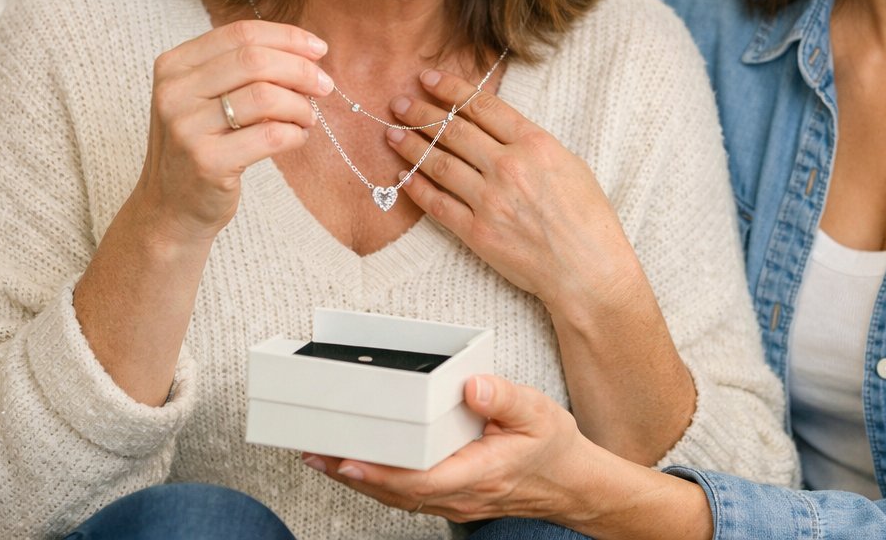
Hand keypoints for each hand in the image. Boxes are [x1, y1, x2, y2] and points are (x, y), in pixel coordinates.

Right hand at [132, 18, 332, 240]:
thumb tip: (308, 51)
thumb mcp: (205, 98)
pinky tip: (296, 138)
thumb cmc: (201, 145)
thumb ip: (243, 70)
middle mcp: (174, 92)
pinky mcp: (207, 162)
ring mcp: (187, 128)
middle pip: (255, 60)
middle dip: (301, 70)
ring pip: (265, 97)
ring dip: (300, 106)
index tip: (319, 50)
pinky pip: (270, 136)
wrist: (168, 209)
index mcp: (174, 66)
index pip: (240, 34)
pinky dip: (295, 134)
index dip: (287, 37)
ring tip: (307, 119)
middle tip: (324, 86)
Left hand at [303, 375, 591, 522]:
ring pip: (396, 497)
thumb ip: (504, 397)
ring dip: (357, 480)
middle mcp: (461, 493)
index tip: (348, 460)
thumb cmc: (552, 447)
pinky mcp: (450, 497)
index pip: (420, 480)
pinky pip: (406, 495)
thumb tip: (471, 385)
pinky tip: (355, 466)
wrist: (570, 483)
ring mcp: (454, 500)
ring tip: (321, 457)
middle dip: (352, 474)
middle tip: (315, 452)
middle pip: (396, 492)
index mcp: (480, 472)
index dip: (379, 473)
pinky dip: (376, 482)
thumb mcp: (537, 412)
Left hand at [386, 68, 639, 311]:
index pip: (482, 106)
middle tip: (400, 102)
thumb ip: (531, 144)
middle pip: (454, 130)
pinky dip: (417, 187)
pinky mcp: (477, 232)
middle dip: (422, 113)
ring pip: (439, 163)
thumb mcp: (570, 164)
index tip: (428, 78)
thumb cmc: (588, 219)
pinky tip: (402, 175)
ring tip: (392, 133)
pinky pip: (438, 204)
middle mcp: (509, 167)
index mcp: (535, 144)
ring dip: (411, 145)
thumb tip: (498, 129)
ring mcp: (490, 200)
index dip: (450, 89)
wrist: (588, 271)